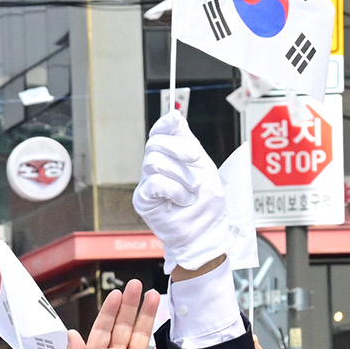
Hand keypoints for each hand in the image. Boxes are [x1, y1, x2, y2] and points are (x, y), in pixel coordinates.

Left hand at [61, 280, 164, 348]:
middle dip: (130, 306)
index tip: (116, 294)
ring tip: (154, 296)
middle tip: (136, 286)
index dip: (109, 312)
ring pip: (141, 336)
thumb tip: (71, 334)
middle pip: (124, 326)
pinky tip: (165, 329)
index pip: (102, 328)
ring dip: (147, 317)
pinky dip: (160, 346)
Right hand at [132, 110, 234, 273]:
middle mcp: (155, 168)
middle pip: (154, 143)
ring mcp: (147, 184)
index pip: (158, 132)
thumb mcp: (203, 165)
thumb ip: (188, 141)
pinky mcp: (143, 200)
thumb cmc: (206, 204)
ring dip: (181, 175)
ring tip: (192, 190)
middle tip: (196, 161)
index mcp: (170, 158)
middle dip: (179, 148)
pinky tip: (183, 199)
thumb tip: (175, 116)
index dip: (164, 124)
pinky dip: (174, 189)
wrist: (206, 232)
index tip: (176, 120)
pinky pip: (154, 183)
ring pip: (154, 161)